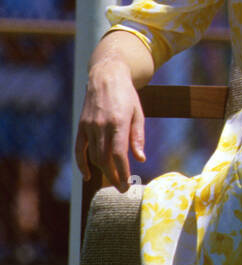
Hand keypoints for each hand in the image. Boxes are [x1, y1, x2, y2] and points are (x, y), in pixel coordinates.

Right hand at [75, 58, 146, 191]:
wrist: (106, 76)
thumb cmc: (126, 95)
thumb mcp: (138, 113)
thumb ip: (138, 137)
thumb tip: (140, 159)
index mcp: (118, 122)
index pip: (118, 155)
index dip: (122, 173)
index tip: (127, 185)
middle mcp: (101, 126)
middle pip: (104, 159)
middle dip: (113, 177)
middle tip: (121, 188)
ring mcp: (89, 126)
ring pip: (93, 156)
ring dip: (102, 171)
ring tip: (113, 179)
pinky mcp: (81, 126)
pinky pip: (79, 149)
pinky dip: (82, 164)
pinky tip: (88, 175)